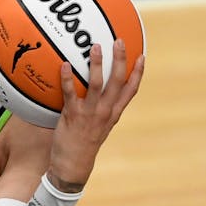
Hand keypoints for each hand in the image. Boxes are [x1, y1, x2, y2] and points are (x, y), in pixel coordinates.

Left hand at [48, 40, 145, 189]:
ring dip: (97, 65)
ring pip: (97, 84)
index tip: (142, 56)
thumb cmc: (84, 142)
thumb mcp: (99, 125)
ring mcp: (90, 113)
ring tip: (95, 46)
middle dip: (120, 60)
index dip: (138, 73)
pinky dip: (67, 78)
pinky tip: (64, 65)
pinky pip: (70, 93)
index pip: (131, 90)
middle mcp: (106, 111)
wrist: (73, 164)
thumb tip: (95, 89)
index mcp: (114, 113)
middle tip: (118, 41)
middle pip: (118, 82)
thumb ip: (100, 108)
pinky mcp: (73, 116)